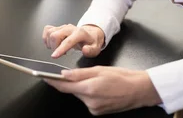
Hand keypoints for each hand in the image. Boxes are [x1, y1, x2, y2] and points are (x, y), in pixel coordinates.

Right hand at [42, 24, 104, 57]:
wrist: (89, 34)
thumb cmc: (91, 42)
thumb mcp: (95, 49)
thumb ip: (91, 50)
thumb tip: (85, 50)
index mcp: (79, 33)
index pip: (67, 41)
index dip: (60, 49)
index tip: (54, 56)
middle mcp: (69, 28)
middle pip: (54, 35)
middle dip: (54, 47)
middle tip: (62, 53)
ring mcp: (63, 27)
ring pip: (49, 32)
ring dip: (50, 43)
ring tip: (58, 48)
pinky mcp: (57, 27)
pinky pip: (47, 30)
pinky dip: (46, 38)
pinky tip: (53, 44)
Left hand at [44, 66, 160, 115]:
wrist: (139, 90)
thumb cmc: (122, 77)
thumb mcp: (99, 70)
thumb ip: (79, 74)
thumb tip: (63, 75)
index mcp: (89, 89)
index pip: (64, 86)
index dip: (52, 81)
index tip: (43, 76)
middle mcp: (90, 102)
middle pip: (72, 90)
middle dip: (71, 82)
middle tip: (75, 74)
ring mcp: (94, 109)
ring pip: (80, 95)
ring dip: (82, 88)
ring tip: (95, 80)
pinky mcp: (98, 112)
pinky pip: (87, 101)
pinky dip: (89, 94)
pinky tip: (99, 89)